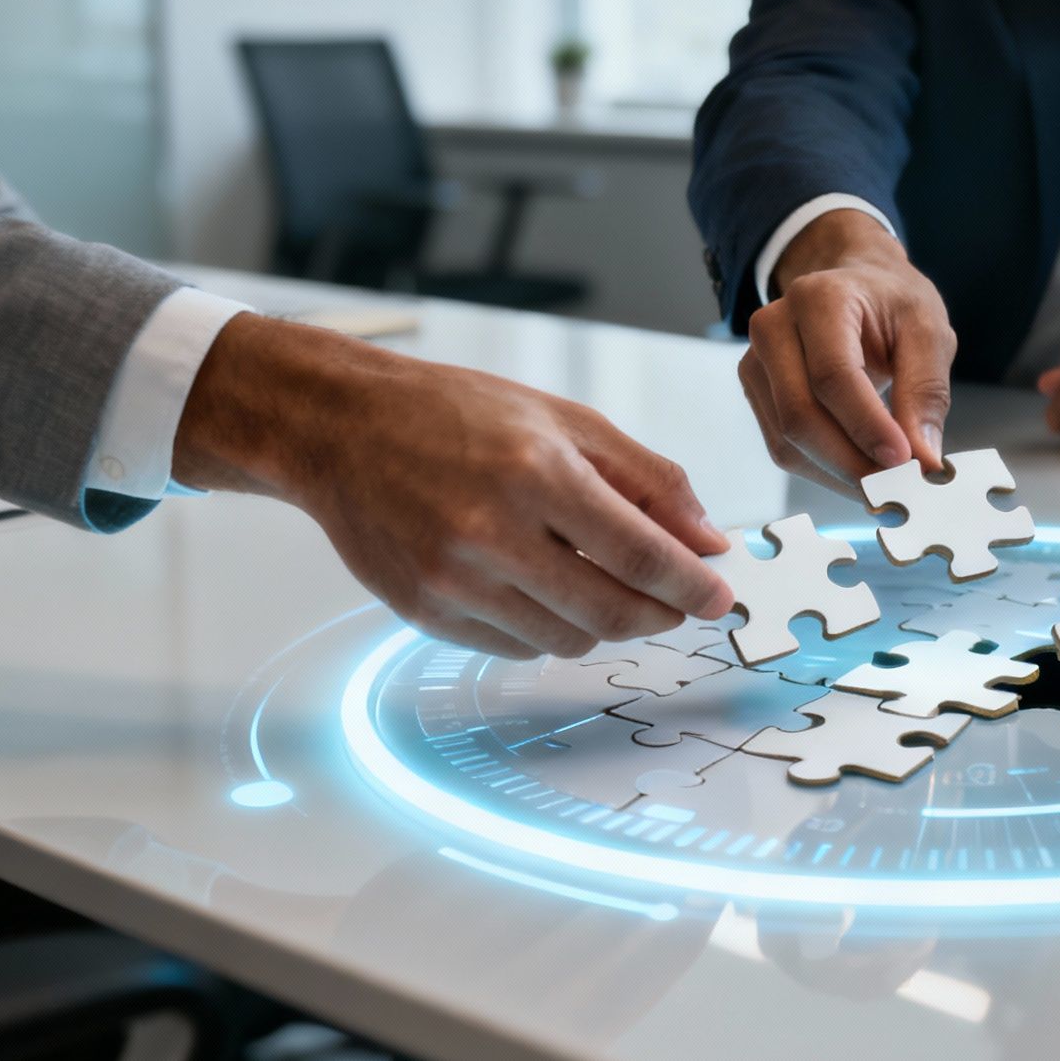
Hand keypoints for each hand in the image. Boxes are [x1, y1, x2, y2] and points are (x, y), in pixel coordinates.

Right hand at [174, 314, 733, 658]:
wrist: (340, 428)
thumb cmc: (455, 414)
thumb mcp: (566, 421)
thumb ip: (648, 480)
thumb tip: (709, 541)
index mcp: (536, 472)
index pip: (641, 553)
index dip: (692, 585)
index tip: (720, 596)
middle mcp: (491, 532)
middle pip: (611, 611)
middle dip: (660, 614)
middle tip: (679, 603)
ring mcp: (452, 580)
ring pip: (567, 639)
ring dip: (605, 623)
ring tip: (606, 583)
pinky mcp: (424, 612)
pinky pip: (516, 646)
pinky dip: (549, 628)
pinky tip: (544, 588)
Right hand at [739, 210, 953, 491]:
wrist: (855, 287)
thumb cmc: (892, 305)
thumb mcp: (928, 332)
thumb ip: (926, 393)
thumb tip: (923, 460)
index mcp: (818, 299)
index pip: (833, 376)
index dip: (867, 426)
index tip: (906, 462)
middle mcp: (774, 327)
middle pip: (800, 414)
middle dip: (852, 462)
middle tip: (899, 489)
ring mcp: (756, 362)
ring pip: (788, 440)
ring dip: (839, 475)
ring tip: (886, 487)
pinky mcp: (757, 393)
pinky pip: (784, 446)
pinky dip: (824, 471)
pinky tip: (860, 476)